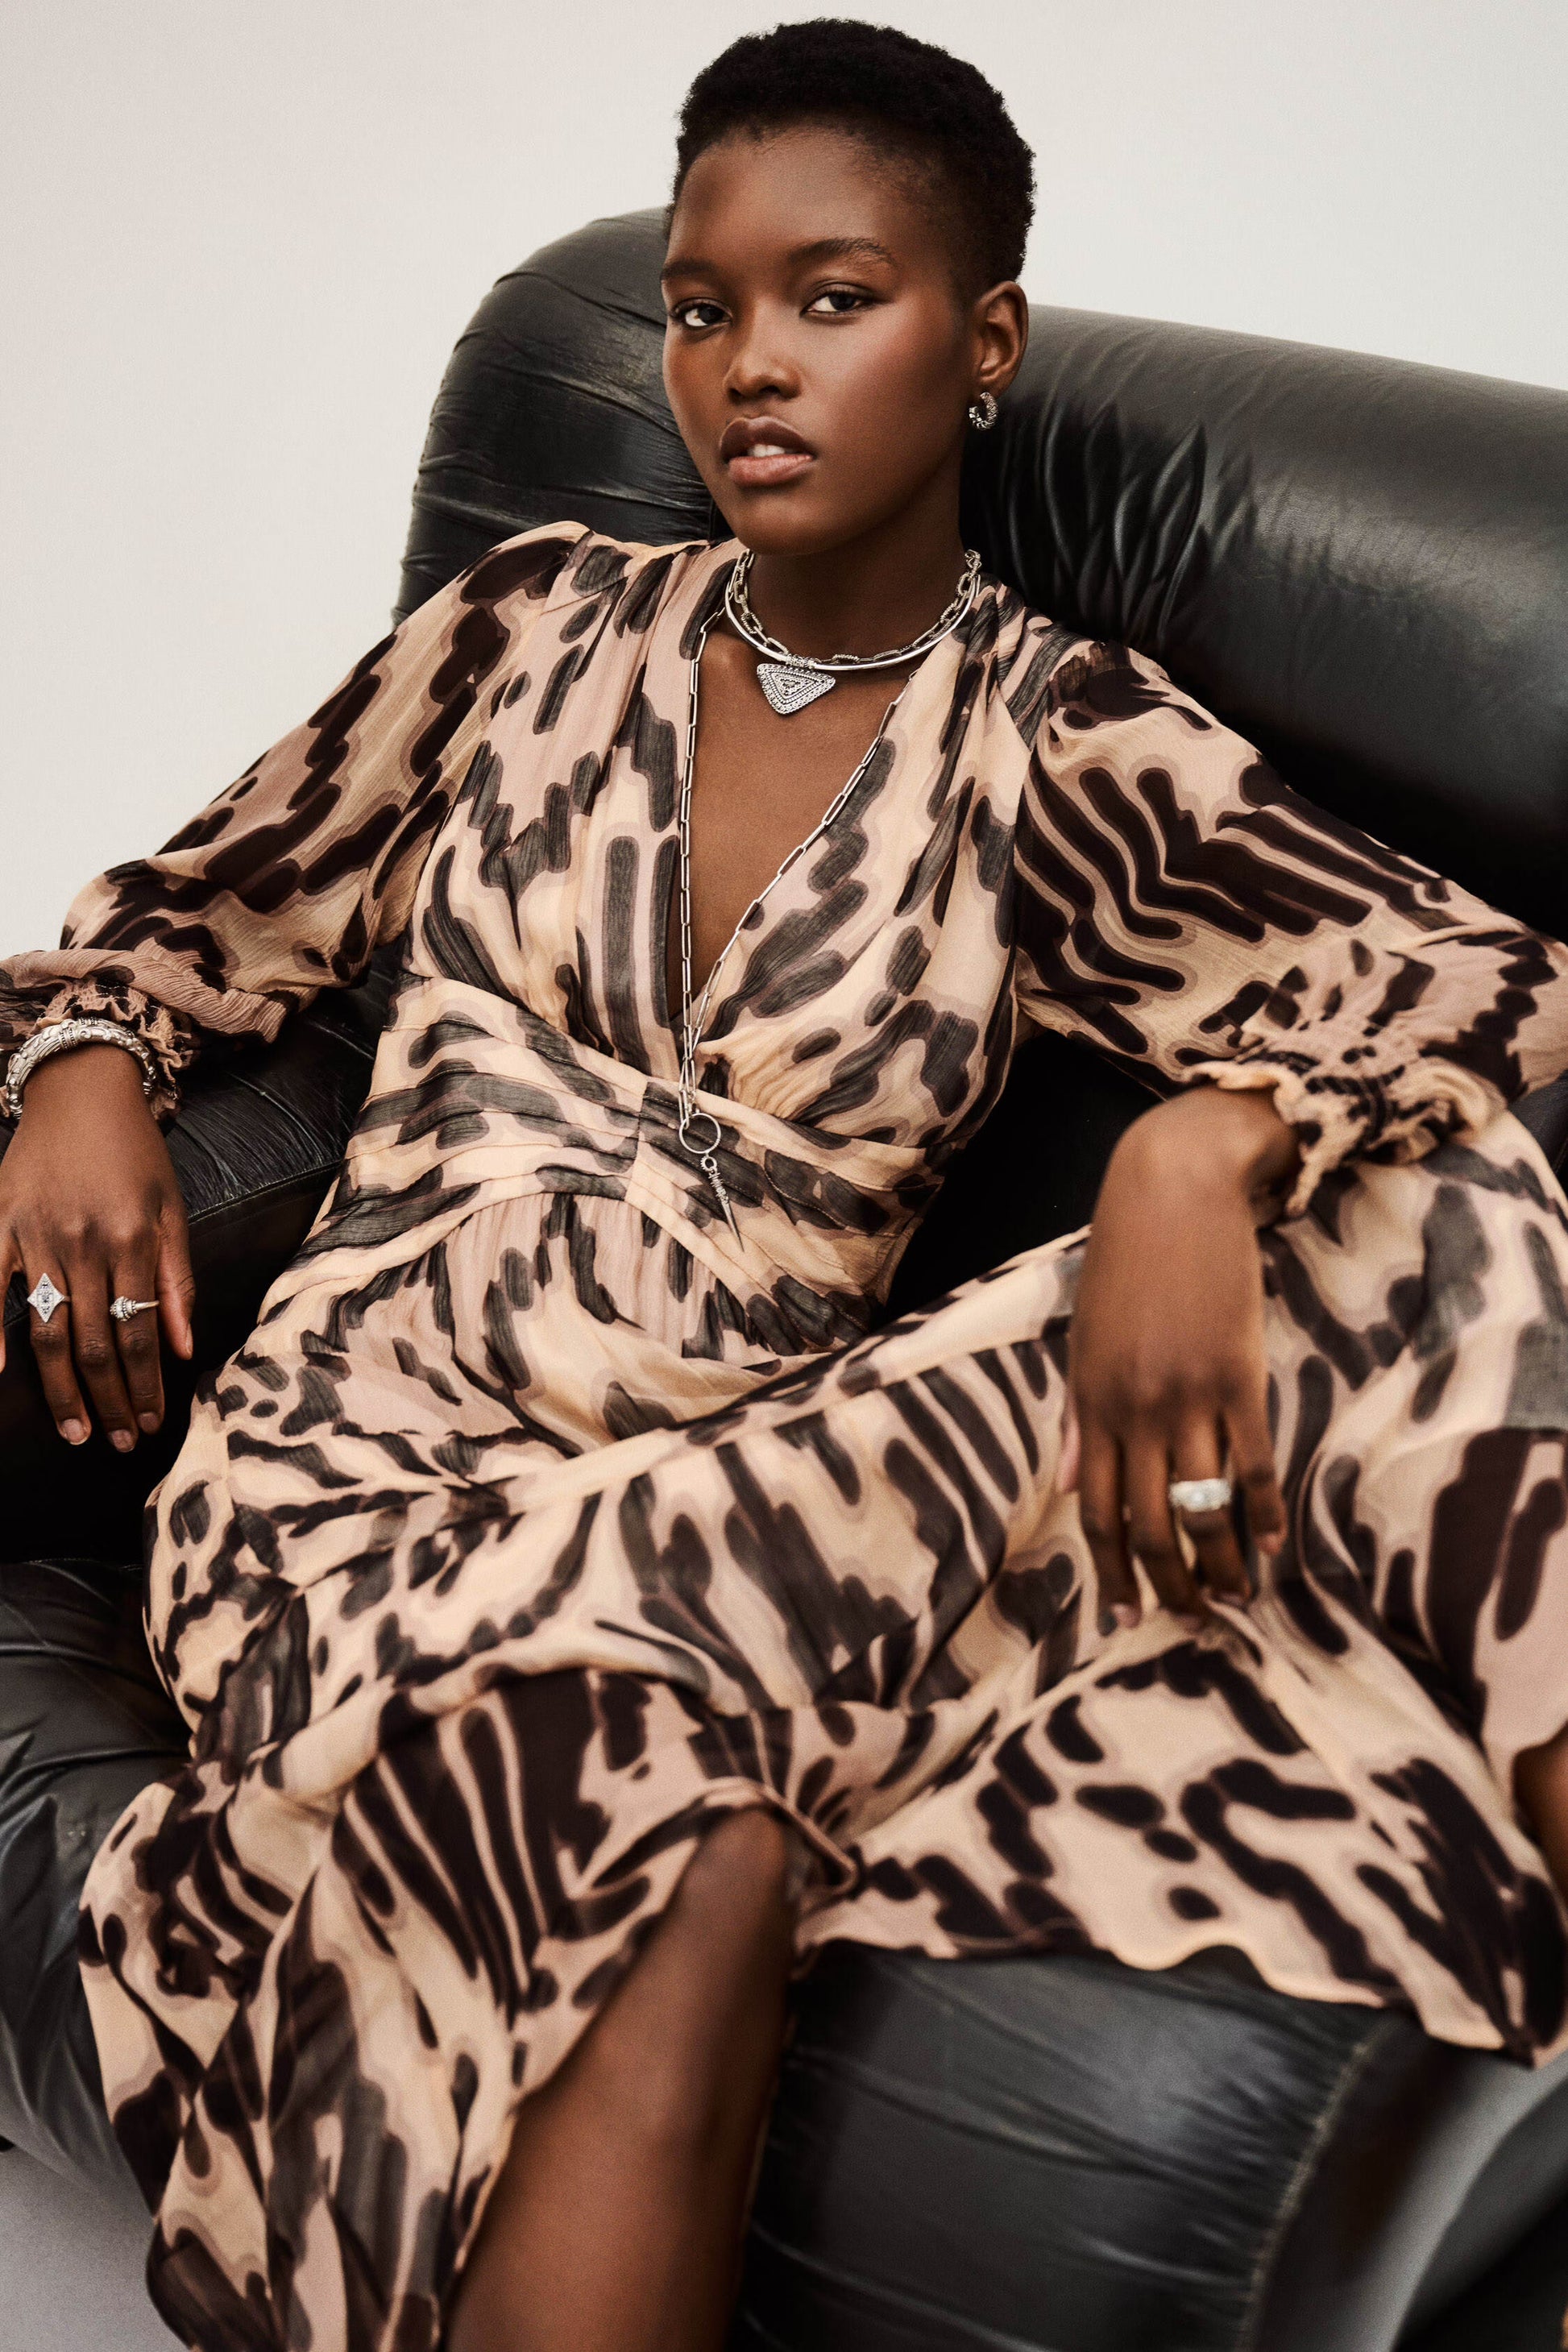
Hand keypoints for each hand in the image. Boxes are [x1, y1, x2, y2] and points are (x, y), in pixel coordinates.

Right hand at [0, 1044, 193, 1447]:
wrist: (81, 1089)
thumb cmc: (134, 1152)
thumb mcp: (172, 1210)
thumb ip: (178, 1281)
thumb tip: (185, 1350)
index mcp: (134, 1241)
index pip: (141, 1334)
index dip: (144, 1386)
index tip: (149, 1423)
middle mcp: (85, 1243)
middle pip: (95, 1342)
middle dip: (108, 1399)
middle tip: (116, 1441)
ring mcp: (37, 1235)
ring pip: (47, 1328)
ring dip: (60, 1386)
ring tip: (74, 1429)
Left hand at [1061, 1086, 1296, 1627]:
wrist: (1174, 1190)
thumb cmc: (1125, 1262)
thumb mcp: (1085, 1339)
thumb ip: (1075, 1416)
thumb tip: (1062, 1485)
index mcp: (1091, 1403)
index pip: (1094, 1511)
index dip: (1112, 1571)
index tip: (1127, 1613)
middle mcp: (1134, 1410)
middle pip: (1148, 1523)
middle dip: (1169, 1583)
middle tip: (1191, 1617)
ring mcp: (1188, 1395)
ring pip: (1202, 1507)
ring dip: (1221, 1563)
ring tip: (1237, 1596)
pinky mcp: (1239, 1375)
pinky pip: (1252, 1462)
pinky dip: (1262, 1511)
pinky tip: (1272, 1543)